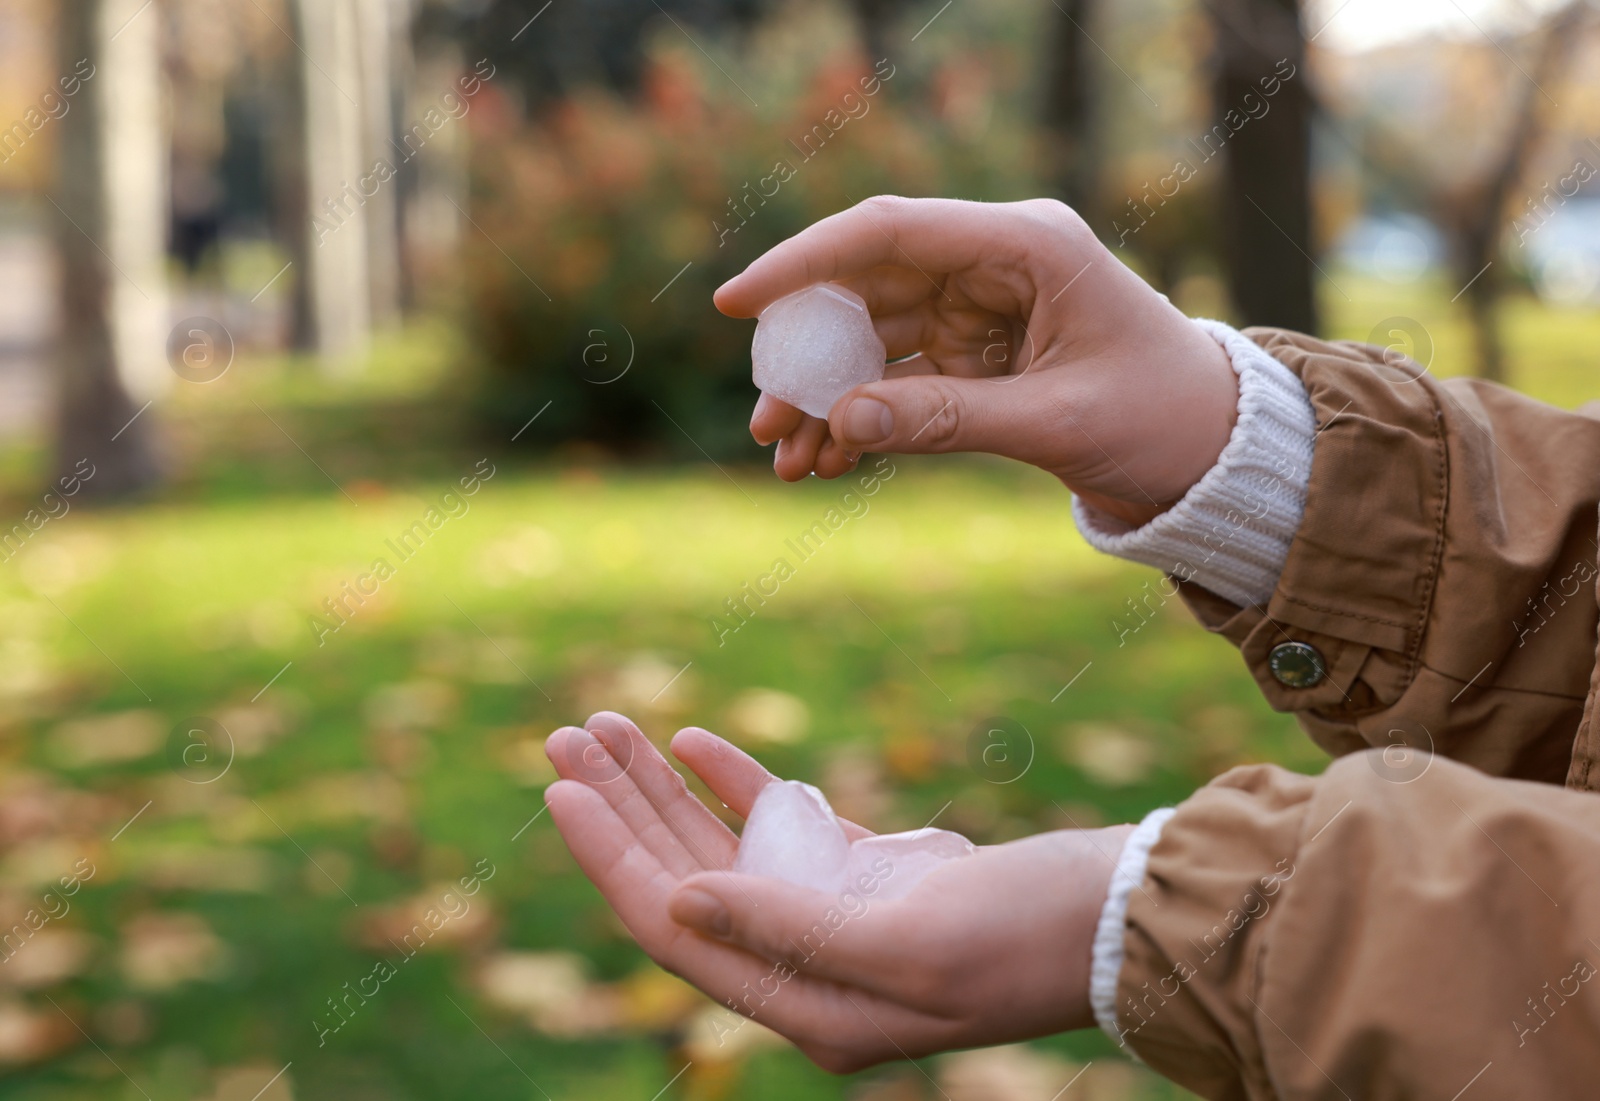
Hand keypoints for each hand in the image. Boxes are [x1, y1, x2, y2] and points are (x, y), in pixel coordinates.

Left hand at [544, 712, 1132, 1072]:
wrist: (1127, 914)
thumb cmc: (1031, 936)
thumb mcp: (909, 942)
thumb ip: (790, 930)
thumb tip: (681, 900)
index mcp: (807, 1005)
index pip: (675, 926)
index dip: (610, 857)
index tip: (559, 787)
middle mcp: (807, 967)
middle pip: (685, 880)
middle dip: (622, 808)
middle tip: (566, 734)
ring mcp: (836, 917)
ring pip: (723, 847)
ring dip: (663, 787)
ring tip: (607, 725)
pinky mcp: (869, 874)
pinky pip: (780, 827)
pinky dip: (735, 784)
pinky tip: (692, 740)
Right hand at [716, 196, 1238, 527]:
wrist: (1213, 457)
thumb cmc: (1162, 420)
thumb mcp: (1057, 422)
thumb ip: (947, 419)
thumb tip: (840, 421)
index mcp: (1028, 244)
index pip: (891, 232)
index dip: (805, 262)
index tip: (738, 303)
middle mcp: (996, 265)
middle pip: (868, 289)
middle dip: (808, 356)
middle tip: (764, 419)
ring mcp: (981, 310)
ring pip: (873, 340)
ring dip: (827, 398)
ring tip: (787, 459)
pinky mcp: (977, 356)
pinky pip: (898, 379)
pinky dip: (862, 418)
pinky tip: (829, 462)